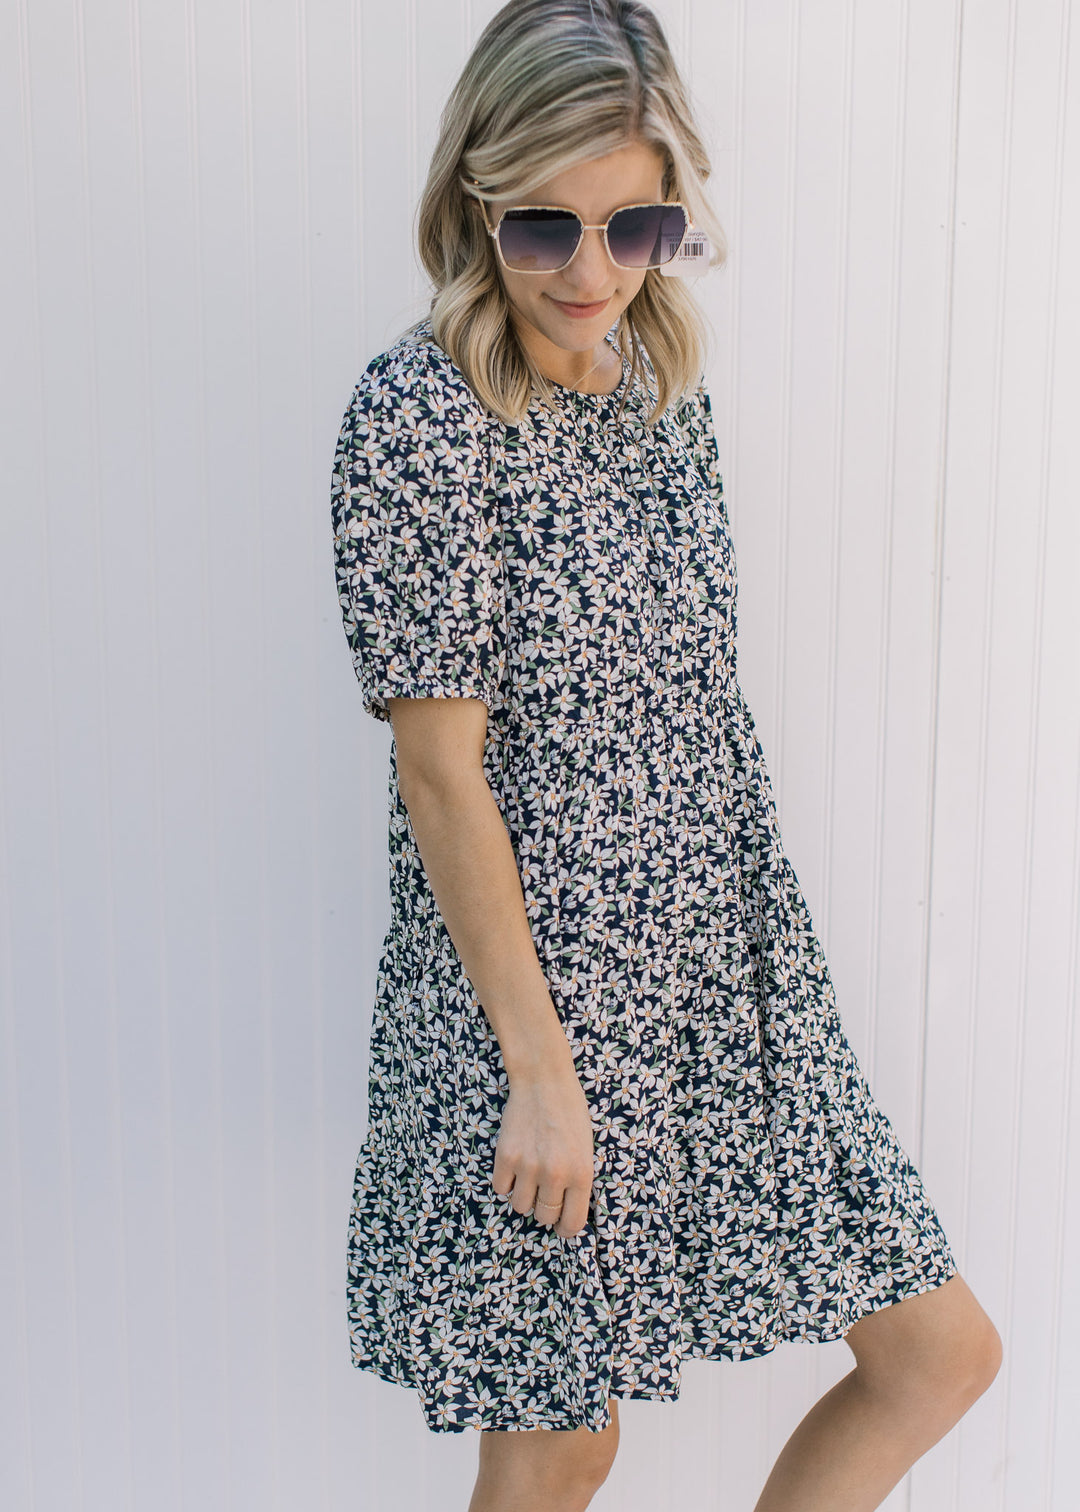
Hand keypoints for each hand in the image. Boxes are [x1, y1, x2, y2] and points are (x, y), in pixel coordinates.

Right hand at [491, 1061, 594, 1239]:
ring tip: (529, 1175)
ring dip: (523, 1195)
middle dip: (544, 1209)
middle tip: (544, 1192)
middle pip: (544, 1217)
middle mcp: (556, 1174)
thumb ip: (577, 1180)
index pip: (573, 1223)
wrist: (544, 1081)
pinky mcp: (506, 1156)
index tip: (561, 1226)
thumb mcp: (586, 1148)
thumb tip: (567, 1212)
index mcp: (582, 1173)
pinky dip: (506, 1181)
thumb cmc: (570, 1112)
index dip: (566, 1229)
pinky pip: (501, 1188)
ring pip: (520, 1206)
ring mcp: (529, 1166)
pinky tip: (515, 1163)